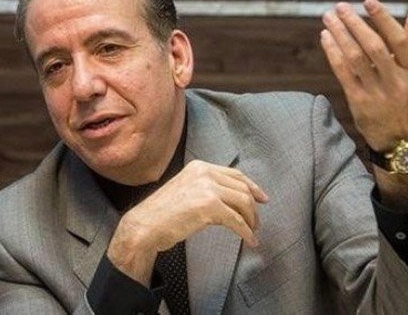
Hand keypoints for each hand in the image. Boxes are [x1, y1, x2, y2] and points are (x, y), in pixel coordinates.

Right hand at [106, 160, 267, 285]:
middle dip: (253, 207)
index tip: (262, 198)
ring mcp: (207, 188)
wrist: (145, 225)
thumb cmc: (162, 213)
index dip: (252, 186)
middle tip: (256, 222)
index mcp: (199, 167)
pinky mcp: (209, 207)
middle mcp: (204, 173)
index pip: (235, 174)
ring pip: (243, 203)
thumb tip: (232, 197)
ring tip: (252, 232)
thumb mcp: (185, 188)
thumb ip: (206, 186)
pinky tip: (249, 240)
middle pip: (242, 188)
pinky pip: (237, 221)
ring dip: (251, 220)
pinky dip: (246, 232)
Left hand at [319, 0, 407, 151]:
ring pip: (355, 59)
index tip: (368, 1)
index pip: (399, 40)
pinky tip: (326, 37)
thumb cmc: (406, 91)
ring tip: (328, 18)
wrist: (397, 134)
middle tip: (340, 7)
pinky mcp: (358, 101)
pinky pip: (343, 73)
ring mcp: (376, 92)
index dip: (384, 19)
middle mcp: (397, 81)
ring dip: (340, 36)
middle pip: (374, 48)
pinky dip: (333, 53)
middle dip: (355, 25)